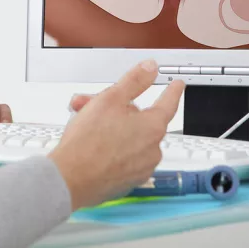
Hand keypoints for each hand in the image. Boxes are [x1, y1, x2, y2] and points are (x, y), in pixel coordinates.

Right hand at [48, 60, 183, 210]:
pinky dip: (111, 148)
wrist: (71, 177)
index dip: (172, 91)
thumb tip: (151, 68)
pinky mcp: (127, 181)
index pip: (168, 104)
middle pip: (139, 119)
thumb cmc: (88, 141)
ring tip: (85, 125)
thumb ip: (134, 81)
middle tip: (92, 104)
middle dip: (116, 109)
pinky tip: (91, 144)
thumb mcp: (110, 99)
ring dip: (111, 127)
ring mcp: (141, 167)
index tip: (177, 85)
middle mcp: (152, 149)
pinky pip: (123, 157)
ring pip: (129, 137)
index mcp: (152, 127)